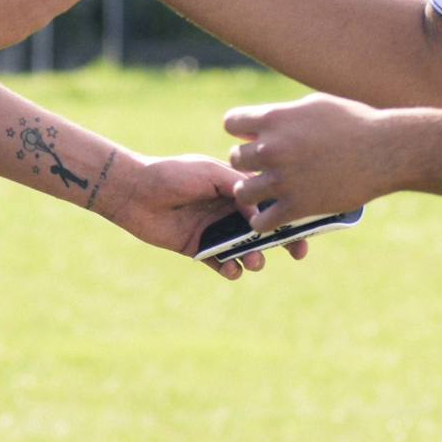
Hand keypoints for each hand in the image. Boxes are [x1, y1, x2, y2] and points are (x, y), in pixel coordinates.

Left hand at [102, 151, 306, 282]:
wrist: (136, 191)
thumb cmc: (172, 173)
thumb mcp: (209, 171)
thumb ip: (236, 187)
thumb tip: (261, 212)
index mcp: (235, 188)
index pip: (269, 202)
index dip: (288, 214)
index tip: (306, 227)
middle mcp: (229, 210)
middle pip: (263, 230)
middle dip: (281, 242)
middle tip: (296, 253)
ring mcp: (214, 231)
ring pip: (244, 250)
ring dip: (255, 258)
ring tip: (253, 262)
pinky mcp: (198, 248)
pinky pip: (220, 263)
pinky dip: (229, 269)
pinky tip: (229, 269)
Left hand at [224, 92, 388, 234]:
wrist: (384, 151)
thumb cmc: (354, 123)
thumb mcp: (315, 105)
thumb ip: (284, 114)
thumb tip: (261, 123)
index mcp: (276, 118)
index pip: (231, 122)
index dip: (239, 131)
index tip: (250, 137)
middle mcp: (273, 147)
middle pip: (235, 158)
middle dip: (246, 162)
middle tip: (260, 168)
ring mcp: (284, 179)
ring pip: (242, 192)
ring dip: (250, 193)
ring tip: (261, 194)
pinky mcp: (297, 206)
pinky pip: (262, 221)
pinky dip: (262, 222)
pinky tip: (268, 219)